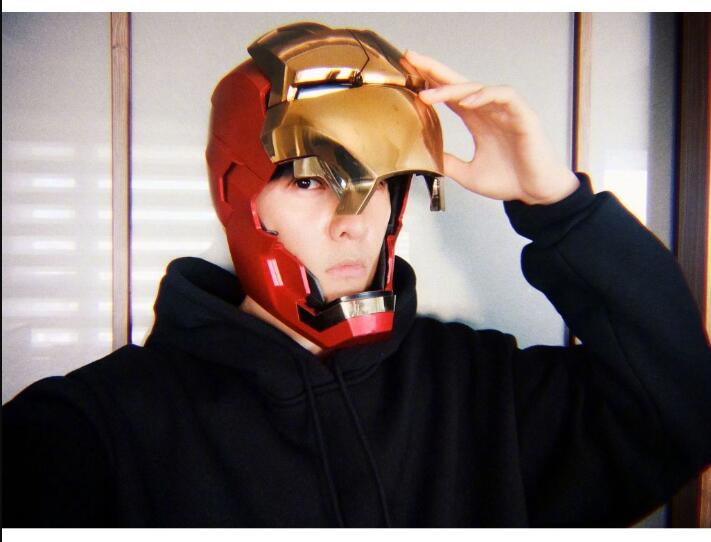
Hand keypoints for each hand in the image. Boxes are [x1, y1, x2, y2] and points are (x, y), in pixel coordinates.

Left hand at [402, 50, 578, 204]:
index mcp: (477, 120)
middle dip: (433, 69)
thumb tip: (425, 157)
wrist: (536, 193)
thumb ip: (449, 162)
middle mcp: (489, 110)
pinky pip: (503, 95)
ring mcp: (506, 110)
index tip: (407, 72)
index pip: (450, 94)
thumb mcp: (469, 174)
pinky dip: (484, 96)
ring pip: (476, 88)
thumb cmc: (510, 181)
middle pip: (458, 82)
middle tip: (409, 58)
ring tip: (428, 94)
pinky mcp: (523, 115)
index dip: (429, 81)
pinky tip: (465, 101)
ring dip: (451, 88)